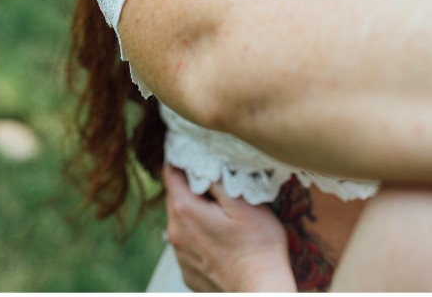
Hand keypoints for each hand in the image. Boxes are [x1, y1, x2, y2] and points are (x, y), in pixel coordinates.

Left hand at [163, 164, 296, 292]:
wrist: (261, 290)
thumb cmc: (257, 245)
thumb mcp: (242, 201)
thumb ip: (217, 178)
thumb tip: (201, 161)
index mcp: (185, 211)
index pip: (170, 173)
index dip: (180, 158)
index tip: (192, 149)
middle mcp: (176, 234)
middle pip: (176, 197)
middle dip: (191, 185)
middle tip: (215, 178)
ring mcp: (181, 256)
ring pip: (182, 221)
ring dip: (196, 212)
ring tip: (222, 210)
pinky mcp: (189, 273)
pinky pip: (189, 244)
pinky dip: (200, 235)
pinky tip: (222, 237)